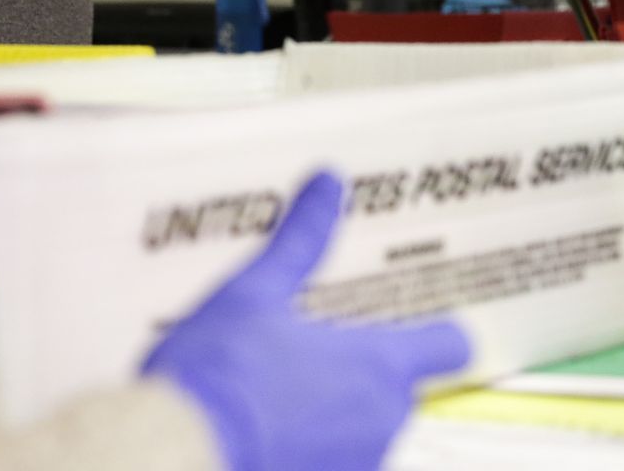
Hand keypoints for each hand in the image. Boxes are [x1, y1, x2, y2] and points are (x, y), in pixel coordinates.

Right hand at [142, 172, 470, 470]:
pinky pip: (328, 464)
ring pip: (360, 435)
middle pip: (396, 392)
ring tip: (273, 397)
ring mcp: (353, 467)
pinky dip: (304, 452)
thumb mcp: (254, 293)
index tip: (426, 324)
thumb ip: (300, 240)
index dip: (440, 333)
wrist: (175, 456)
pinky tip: (259, 436)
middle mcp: (380, 423)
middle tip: (312, 356)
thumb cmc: (218, 373)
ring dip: (331, 419)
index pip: (448, 345)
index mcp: (378, 364)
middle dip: (359, 377)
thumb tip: (329, 181)